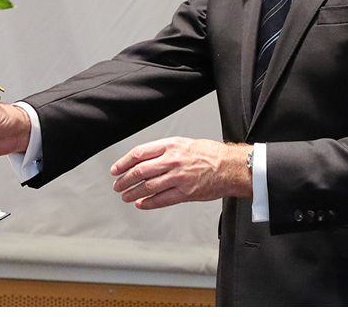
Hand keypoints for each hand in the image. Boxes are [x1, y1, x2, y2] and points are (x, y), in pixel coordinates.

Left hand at [110, 138, 251, 208]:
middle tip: (117, 185)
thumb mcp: (183, 143)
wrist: (231, 166)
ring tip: (125, 196)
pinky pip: (162, 199)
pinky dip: (149, 203)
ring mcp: (178, 178)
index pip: (139, 153)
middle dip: (125, 180)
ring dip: (133, 193)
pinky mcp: (186, 193)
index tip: (116, 169)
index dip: (123, 162)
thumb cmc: (210, 154)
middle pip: (140, 171)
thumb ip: (163, 151)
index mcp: (170, 146)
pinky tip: (141, 204)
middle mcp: (172, 161)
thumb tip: (144, 159)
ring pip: (148, 187)